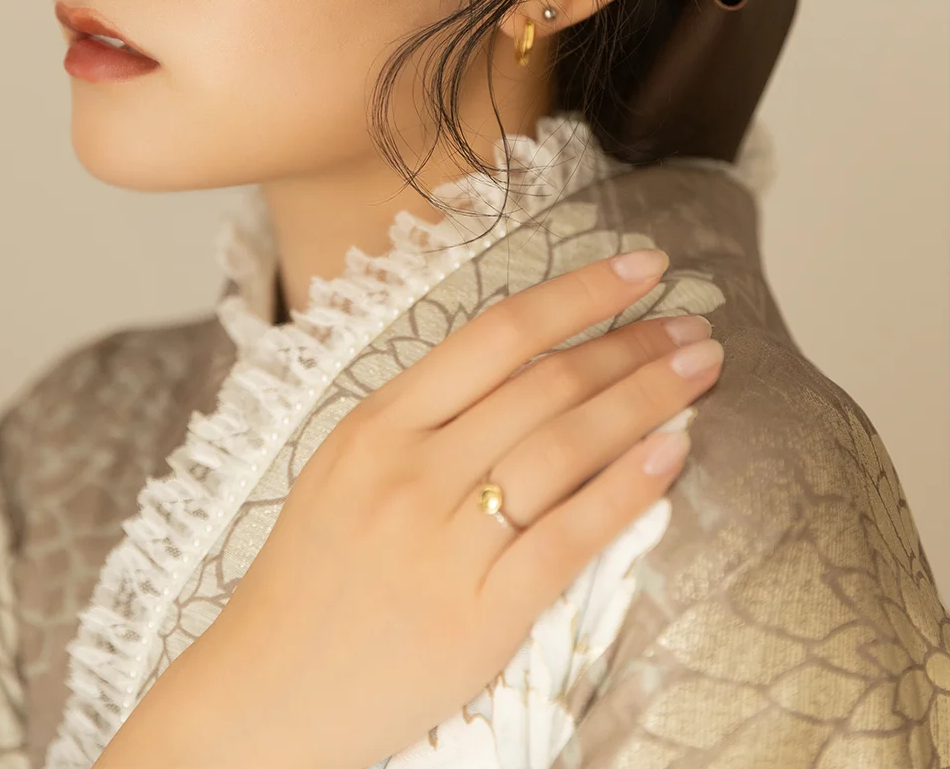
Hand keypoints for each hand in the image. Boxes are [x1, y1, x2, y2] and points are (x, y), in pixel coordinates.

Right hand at [98, 247, 723, 768]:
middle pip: (545, 384)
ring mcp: (442, 544)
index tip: (640, 265)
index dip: (578, 292)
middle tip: (693, 321)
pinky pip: (567, 540)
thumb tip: (534, 363)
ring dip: (646, 399)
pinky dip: (627, 491)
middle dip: (632, 343)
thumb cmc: (312, 576)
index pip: (497, 333)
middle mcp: (410, 471)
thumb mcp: (348, 467)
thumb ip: (428, 416)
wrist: (261, 695)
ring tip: (701, 369)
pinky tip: (672, 453)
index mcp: (378, 423)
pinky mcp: (475, 618)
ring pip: (565, 448)